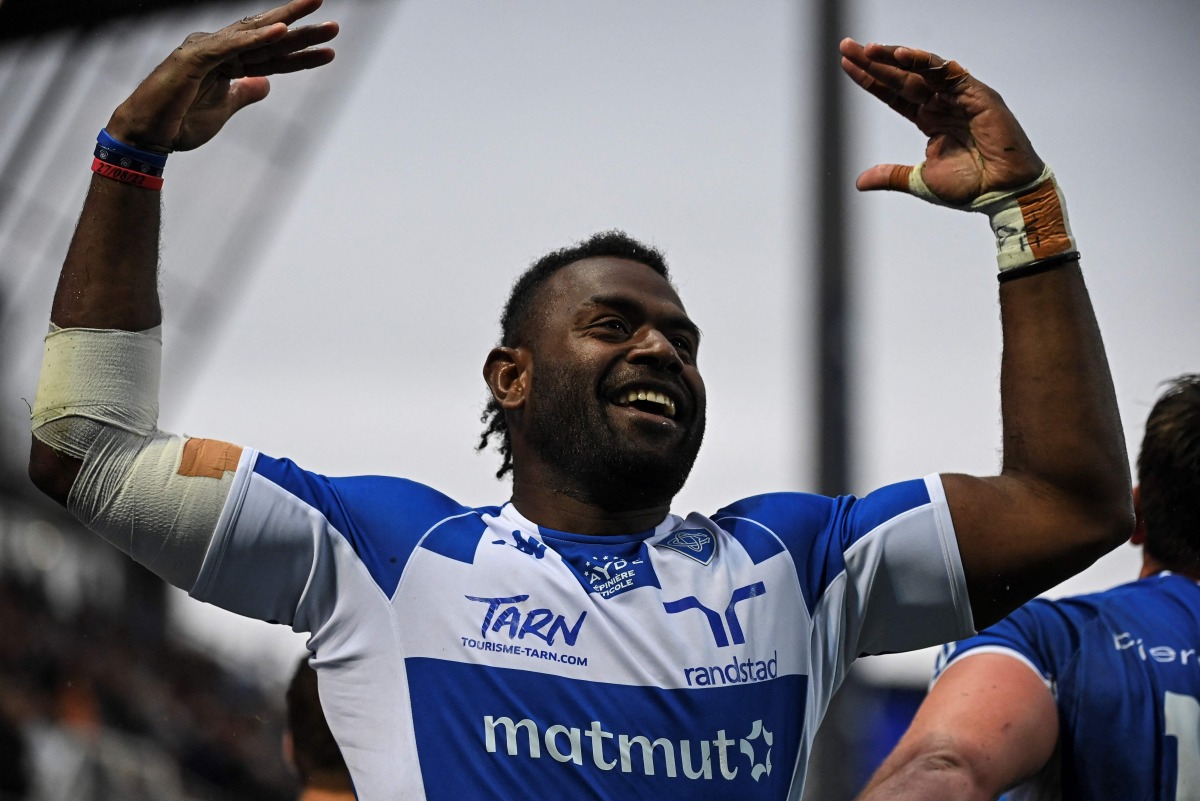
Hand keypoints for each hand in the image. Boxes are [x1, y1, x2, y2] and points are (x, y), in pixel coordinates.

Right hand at [107, 0, 337, 152]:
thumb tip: (266, 84)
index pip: (273, 57)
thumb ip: (245, 93)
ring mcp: (206, 49)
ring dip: (287, 22)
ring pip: (254, 33)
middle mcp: (220, 49)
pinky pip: (232, 45)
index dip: (301, 54)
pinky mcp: (194, 57)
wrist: (147, 135)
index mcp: (229, 63)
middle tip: (334, 24)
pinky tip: (282, 30)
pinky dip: (257, 37)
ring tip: (316, 10)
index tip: (330, 50)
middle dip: (302, 29)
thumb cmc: (180, 122)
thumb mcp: (225, 108)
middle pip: (268, 38)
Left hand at [839, 39, 1043, 205]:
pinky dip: (925, 62)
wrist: (1002, 193)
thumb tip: (860, 181)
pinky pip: (947, 72)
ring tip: (868, 49)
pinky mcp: (976, 94)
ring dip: (895, 56)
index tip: (846, 65)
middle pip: (901, 76)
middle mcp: (942, 103)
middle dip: (873, 61)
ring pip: (921, 69)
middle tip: (847, 46)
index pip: (893, 93)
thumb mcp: (920, 180)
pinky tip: (902, 55)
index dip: (870, 79)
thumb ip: (891, 175)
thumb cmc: (971, 187)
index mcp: (929, 119)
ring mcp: (958, 96)